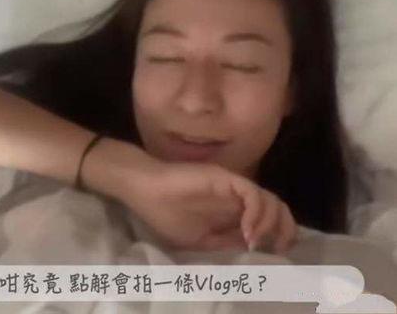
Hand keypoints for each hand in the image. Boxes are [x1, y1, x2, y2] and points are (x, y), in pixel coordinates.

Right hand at [123, 161, 297, 252]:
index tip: (277, 253)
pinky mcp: (226, 179)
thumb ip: (225, 241)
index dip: (280, 234)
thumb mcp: (198, 239)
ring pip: (270, 199)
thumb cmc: (166, 214)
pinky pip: (252, 193)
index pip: (269, 218)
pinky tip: (246, 231)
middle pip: (277, 207)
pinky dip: (256, 213)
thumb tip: (251, 246)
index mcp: (232, 211)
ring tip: (255, 240)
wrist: (145, 191)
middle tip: (278, 247)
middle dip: (285, 228)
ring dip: (270, 223)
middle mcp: (238, 198)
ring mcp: (233, 187)